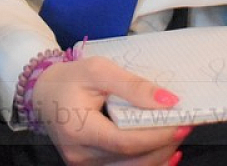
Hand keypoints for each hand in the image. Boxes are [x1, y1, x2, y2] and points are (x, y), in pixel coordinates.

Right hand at [32, 56, 189, 164]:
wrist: (43, 93)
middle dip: (163, 145)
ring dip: (159, 156)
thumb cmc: (70, 78)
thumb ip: (132, 86)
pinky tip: (165, 153)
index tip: (180, 121)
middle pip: (131, 160)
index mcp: (78, 128)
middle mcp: (80, 155)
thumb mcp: (98, 70)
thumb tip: (168, 100)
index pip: (124, 141)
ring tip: (175, 136)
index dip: (155, 135)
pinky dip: (147, 162)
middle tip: (184, 126)